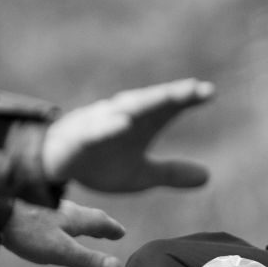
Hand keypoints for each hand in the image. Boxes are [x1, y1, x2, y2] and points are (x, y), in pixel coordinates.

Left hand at [0, 200, 126, 266]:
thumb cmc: (28, 231)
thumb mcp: (60, 251)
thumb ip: (87, 260)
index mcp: (73, 218)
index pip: (99, 222)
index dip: (111, 229)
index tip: (121, 232)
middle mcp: (62, 209)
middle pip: (85, 215)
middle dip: (98, 223)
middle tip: (108, 228)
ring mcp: (44, 207)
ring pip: (68, 213)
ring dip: (79, 220)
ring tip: (82, 225)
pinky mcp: (27, 207)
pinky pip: (51, 213)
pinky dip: (59, 219)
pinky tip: (49, 222)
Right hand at [41, 78, 214, 192]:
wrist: (57, 165)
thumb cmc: (100, 163)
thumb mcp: (140, 176)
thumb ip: (171, 173)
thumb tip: (208, 177)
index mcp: (141, 124)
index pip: (167, 108)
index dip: (187, 99)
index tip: (210, 92)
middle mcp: (124, 117)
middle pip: (151, 103)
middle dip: (172, 95)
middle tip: (195, 89)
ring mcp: (102, 124)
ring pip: (126, 110)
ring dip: (147, 102)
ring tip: (169, 97)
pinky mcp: (81, 137)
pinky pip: (97, 130)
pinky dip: (110, 125)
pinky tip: (124, 122)